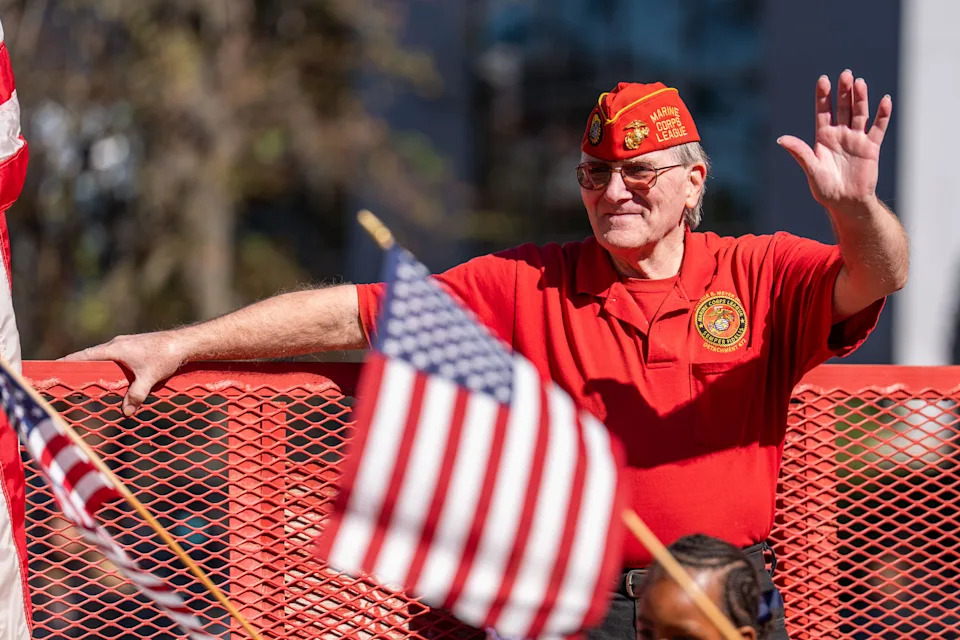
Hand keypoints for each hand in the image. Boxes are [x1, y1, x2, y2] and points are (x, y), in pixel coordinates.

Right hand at [60, 331, 184, 415]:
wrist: (184, 343)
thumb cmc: (165, 356)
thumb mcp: (149, 379)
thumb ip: (136, 395)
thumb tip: (126, 412)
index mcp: (115, 348)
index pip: (85, 355)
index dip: (70, 362)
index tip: (54, 366)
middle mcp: (117, 344)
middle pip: (92, 356)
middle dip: (80, 366)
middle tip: (67, 377)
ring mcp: (126, 344)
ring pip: (105, 356)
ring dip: (97, 366)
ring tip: (86, 378)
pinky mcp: (134, 346)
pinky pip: (116, 357)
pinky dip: (110, 365)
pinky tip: (112, 375)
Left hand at [777, 69, 891, 211]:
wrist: (846, 203)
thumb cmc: (826, 189)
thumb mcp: (811, 169)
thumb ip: (799, 152)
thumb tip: (781, 139)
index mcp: (823, 138)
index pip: (823, 112)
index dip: (823, 96)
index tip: (823, 80)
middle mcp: (840, 135)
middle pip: (842, 108)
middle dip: (843, 92)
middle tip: (845, 74)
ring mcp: (856, 139)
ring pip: (859, 114)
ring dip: (860, 98)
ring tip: (859, 82)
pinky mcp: (871, 147)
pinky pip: (878, 128)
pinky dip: (882, 114)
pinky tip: (885, 100)